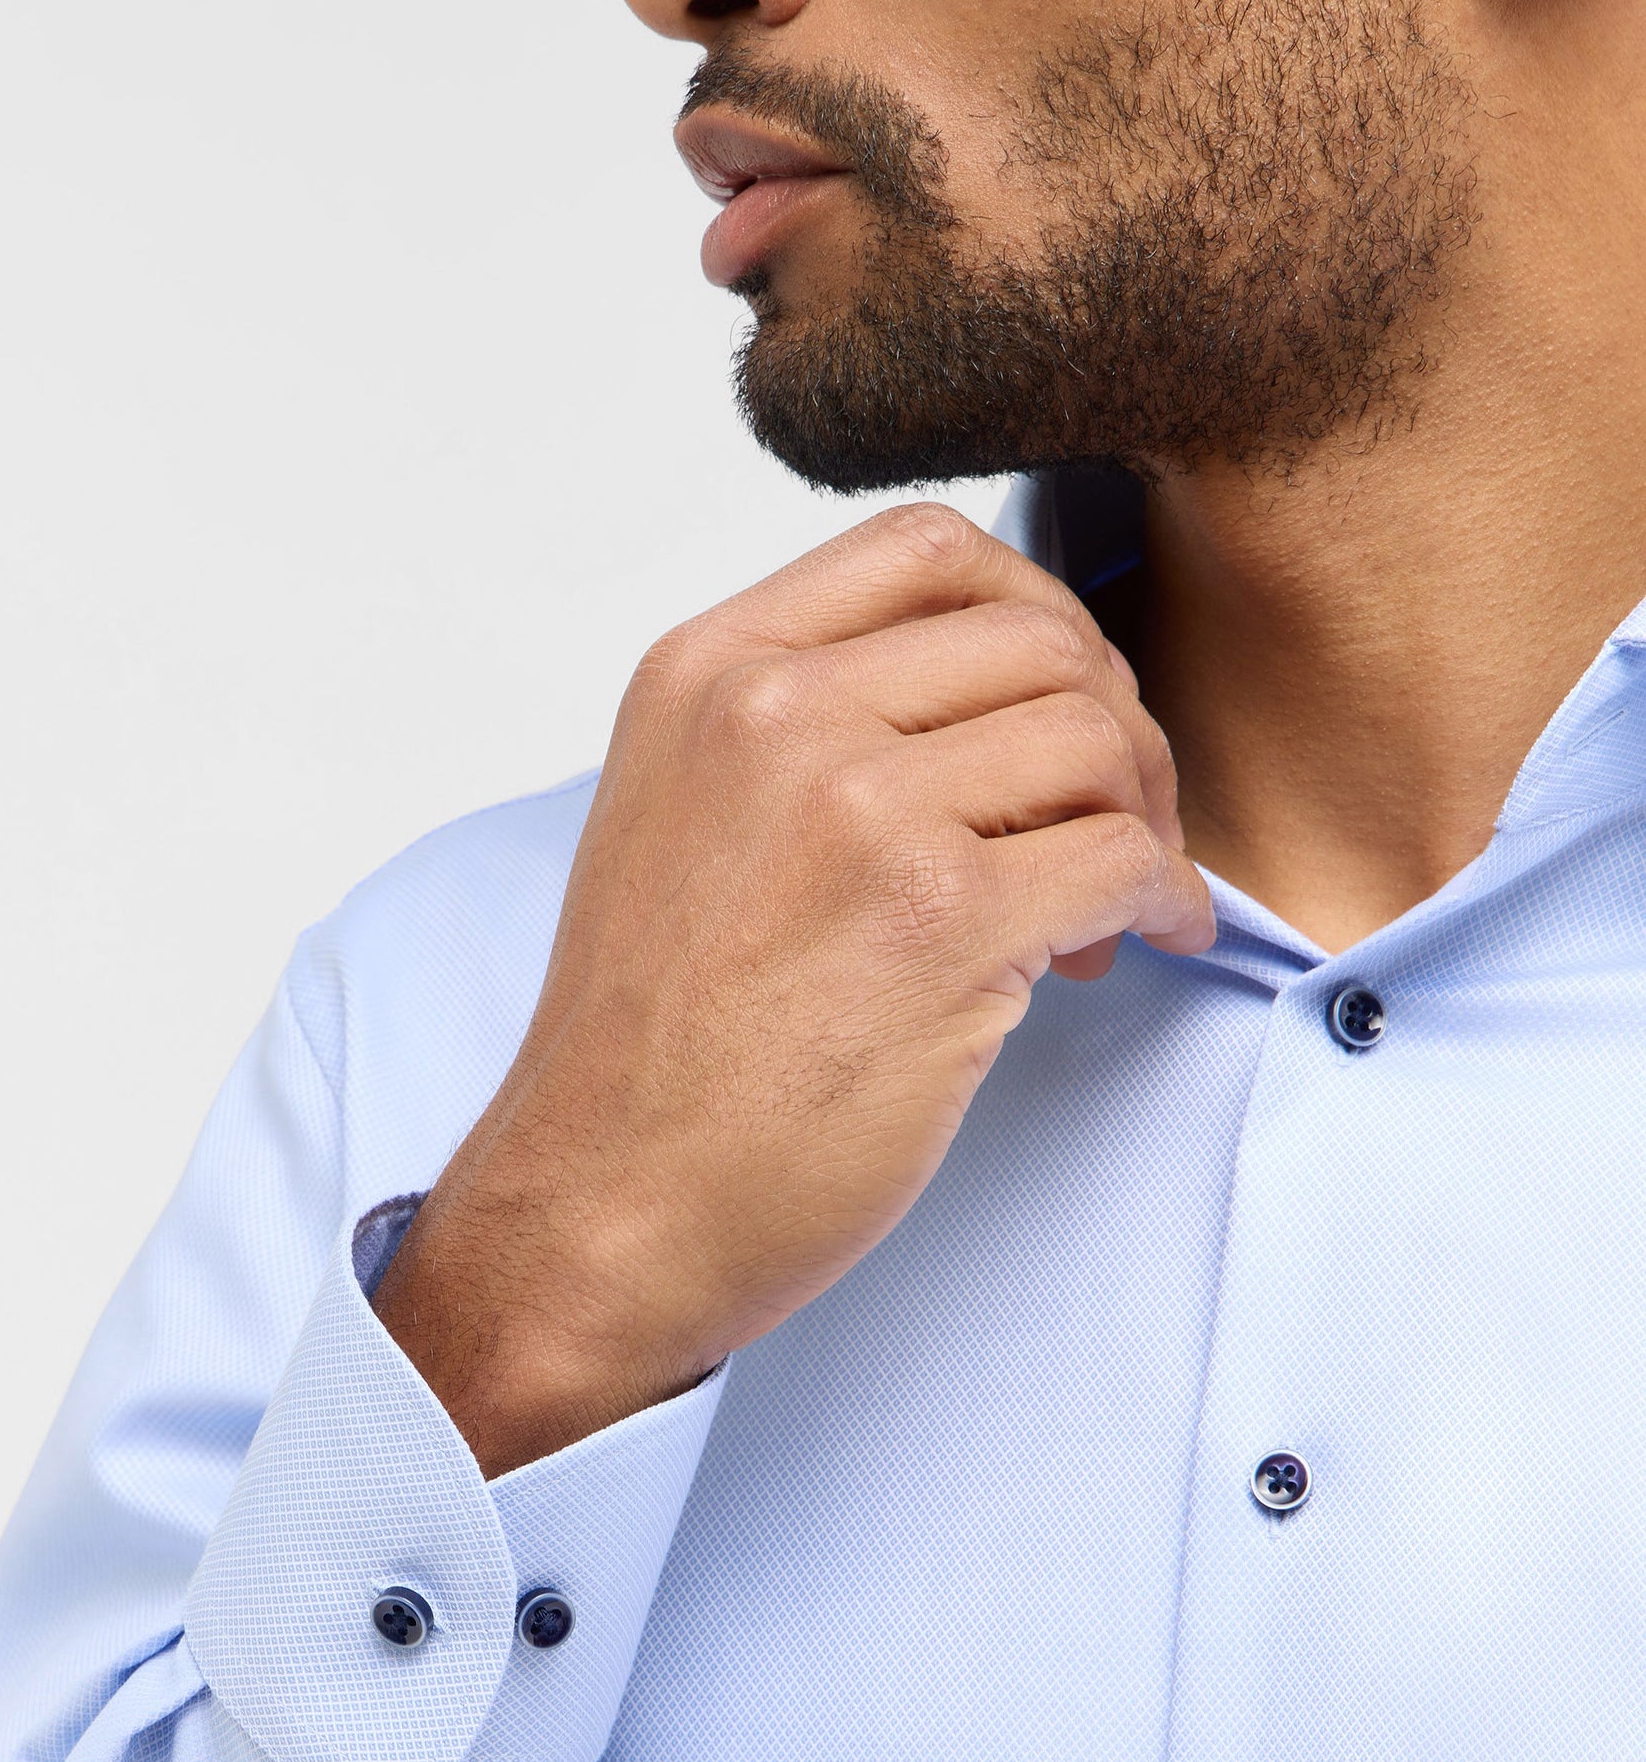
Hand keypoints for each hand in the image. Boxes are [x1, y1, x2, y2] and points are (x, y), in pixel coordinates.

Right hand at [376, 503, 1212, 1474]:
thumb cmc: (655, 1052)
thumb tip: (1001, 708)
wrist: (600, 1210)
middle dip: (1112, 730)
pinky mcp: (937, 921)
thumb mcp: (682, 823)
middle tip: (1111, 828)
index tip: (1054, 714)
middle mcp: (775, 712)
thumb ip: (802, 734)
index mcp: (708, 672)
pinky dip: (1160, 898)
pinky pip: (1120, 856)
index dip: (1035, 619)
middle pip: (1040, 637)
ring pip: (1097, 738)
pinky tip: (1134, 944)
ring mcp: (857, 809)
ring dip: (1142, 819)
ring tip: (1108, 908)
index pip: (929, 551)